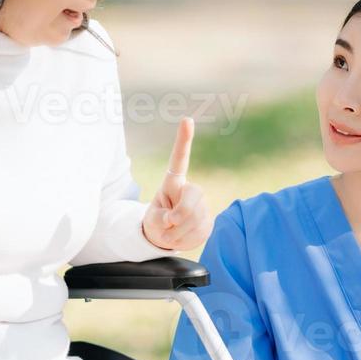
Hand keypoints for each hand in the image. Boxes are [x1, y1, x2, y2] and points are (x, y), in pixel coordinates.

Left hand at [141, 117, 210, 250]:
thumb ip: (161, 219)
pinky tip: (181, 237)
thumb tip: (176, 219)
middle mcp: (190, 190)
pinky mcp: (209, 221)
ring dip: (179, 232)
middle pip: (194, 195)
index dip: (184, 140)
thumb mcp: (151, 220)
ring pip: (196, 218)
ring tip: (169, 233)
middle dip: (182, 213)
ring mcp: (202, 205)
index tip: (187, 119)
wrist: (166, 238)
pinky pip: (201, 231)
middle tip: (169, 222)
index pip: (180, 159)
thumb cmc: (155, 223)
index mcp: (173, 183)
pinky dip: (187, 239)